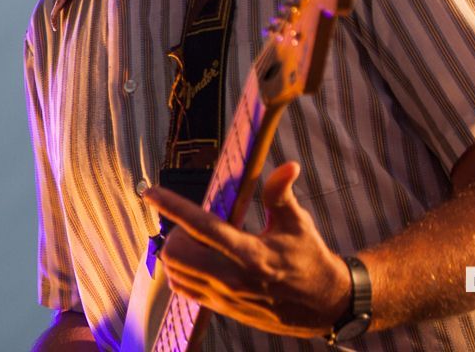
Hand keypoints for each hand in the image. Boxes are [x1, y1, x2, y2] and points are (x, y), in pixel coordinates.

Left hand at [142, 162, 351, 337]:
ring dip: (175, 252)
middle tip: (190, 224)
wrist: (323, 305)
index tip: (150, 192)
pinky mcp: (223, 309)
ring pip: (175, 273)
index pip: (201, 227)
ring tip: (194, 241)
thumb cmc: (310, 258)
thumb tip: (287, 165)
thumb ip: (281, 194)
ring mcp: (226, 297)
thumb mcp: (298, 224)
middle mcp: (233, 278)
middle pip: (176, 254)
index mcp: (251, 254)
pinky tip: (196, 260)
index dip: (173, 206)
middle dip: (174, 232)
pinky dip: (180, 272)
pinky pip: (184, 290)